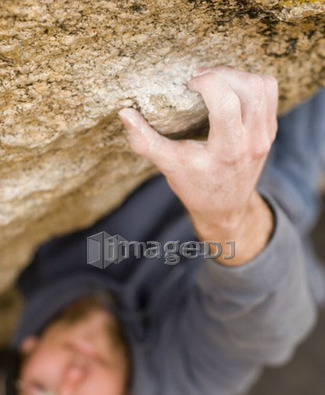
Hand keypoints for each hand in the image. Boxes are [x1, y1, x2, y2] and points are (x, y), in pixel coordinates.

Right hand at [119, 67, 277, 264]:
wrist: (226, 209)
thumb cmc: (196, 188)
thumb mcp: (169, 167)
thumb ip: (145, 141)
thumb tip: (124, 113)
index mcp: (226, 150)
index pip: (226, 101)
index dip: (207, 81)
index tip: (190, 86)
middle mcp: (252, 141)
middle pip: (248, 87)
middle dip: (221, 74)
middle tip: (200, 80)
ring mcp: (265, 135)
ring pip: (263, 85)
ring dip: (238, 75)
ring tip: (216, 82)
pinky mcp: (271, 131)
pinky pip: (269, 92)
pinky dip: (251, 83)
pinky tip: (231, 91)